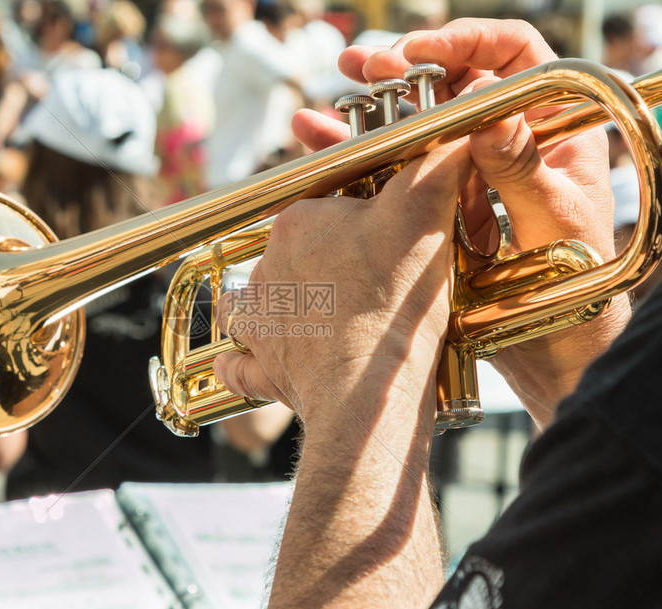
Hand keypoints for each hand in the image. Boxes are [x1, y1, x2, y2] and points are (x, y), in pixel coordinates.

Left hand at [215, 142, 472, 434]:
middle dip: (329, 263)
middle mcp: (269, 265)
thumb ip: (437, 167)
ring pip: (262, 300)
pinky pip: (240, 363)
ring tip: (318, 318)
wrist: (370, 384)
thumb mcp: (424, 216)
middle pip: (299, 254)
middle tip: (372, 283)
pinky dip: (241, 364)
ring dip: (280, 305)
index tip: (386, 240)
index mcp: (298, 221)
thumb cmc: (393, 298)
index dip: (361, 222)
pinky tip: (241, 363)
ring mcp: (262, 317)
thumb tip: (458, 133)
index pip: (327, 207)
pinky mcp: (263, 364)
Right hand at [291, 18, 630, 427]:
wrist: (558, 348)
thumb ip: (524, 171)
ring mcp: (470, 175)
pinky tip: (319, 151)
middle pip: (450, 85)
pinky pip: (397, 175)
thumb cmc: (581, 287)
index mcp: (551, 128)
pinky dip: (358, 163)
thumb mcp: (554, 222)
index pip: (512, 54)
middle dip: (400, 72)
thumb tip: (489, 121)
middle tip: (359, 65)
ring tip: (318, 113)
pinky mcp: (441, 208)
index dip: (464, 42)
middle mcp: (508, 142)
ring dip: (365, 117)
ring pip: (414, 128)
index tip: (417, 52)